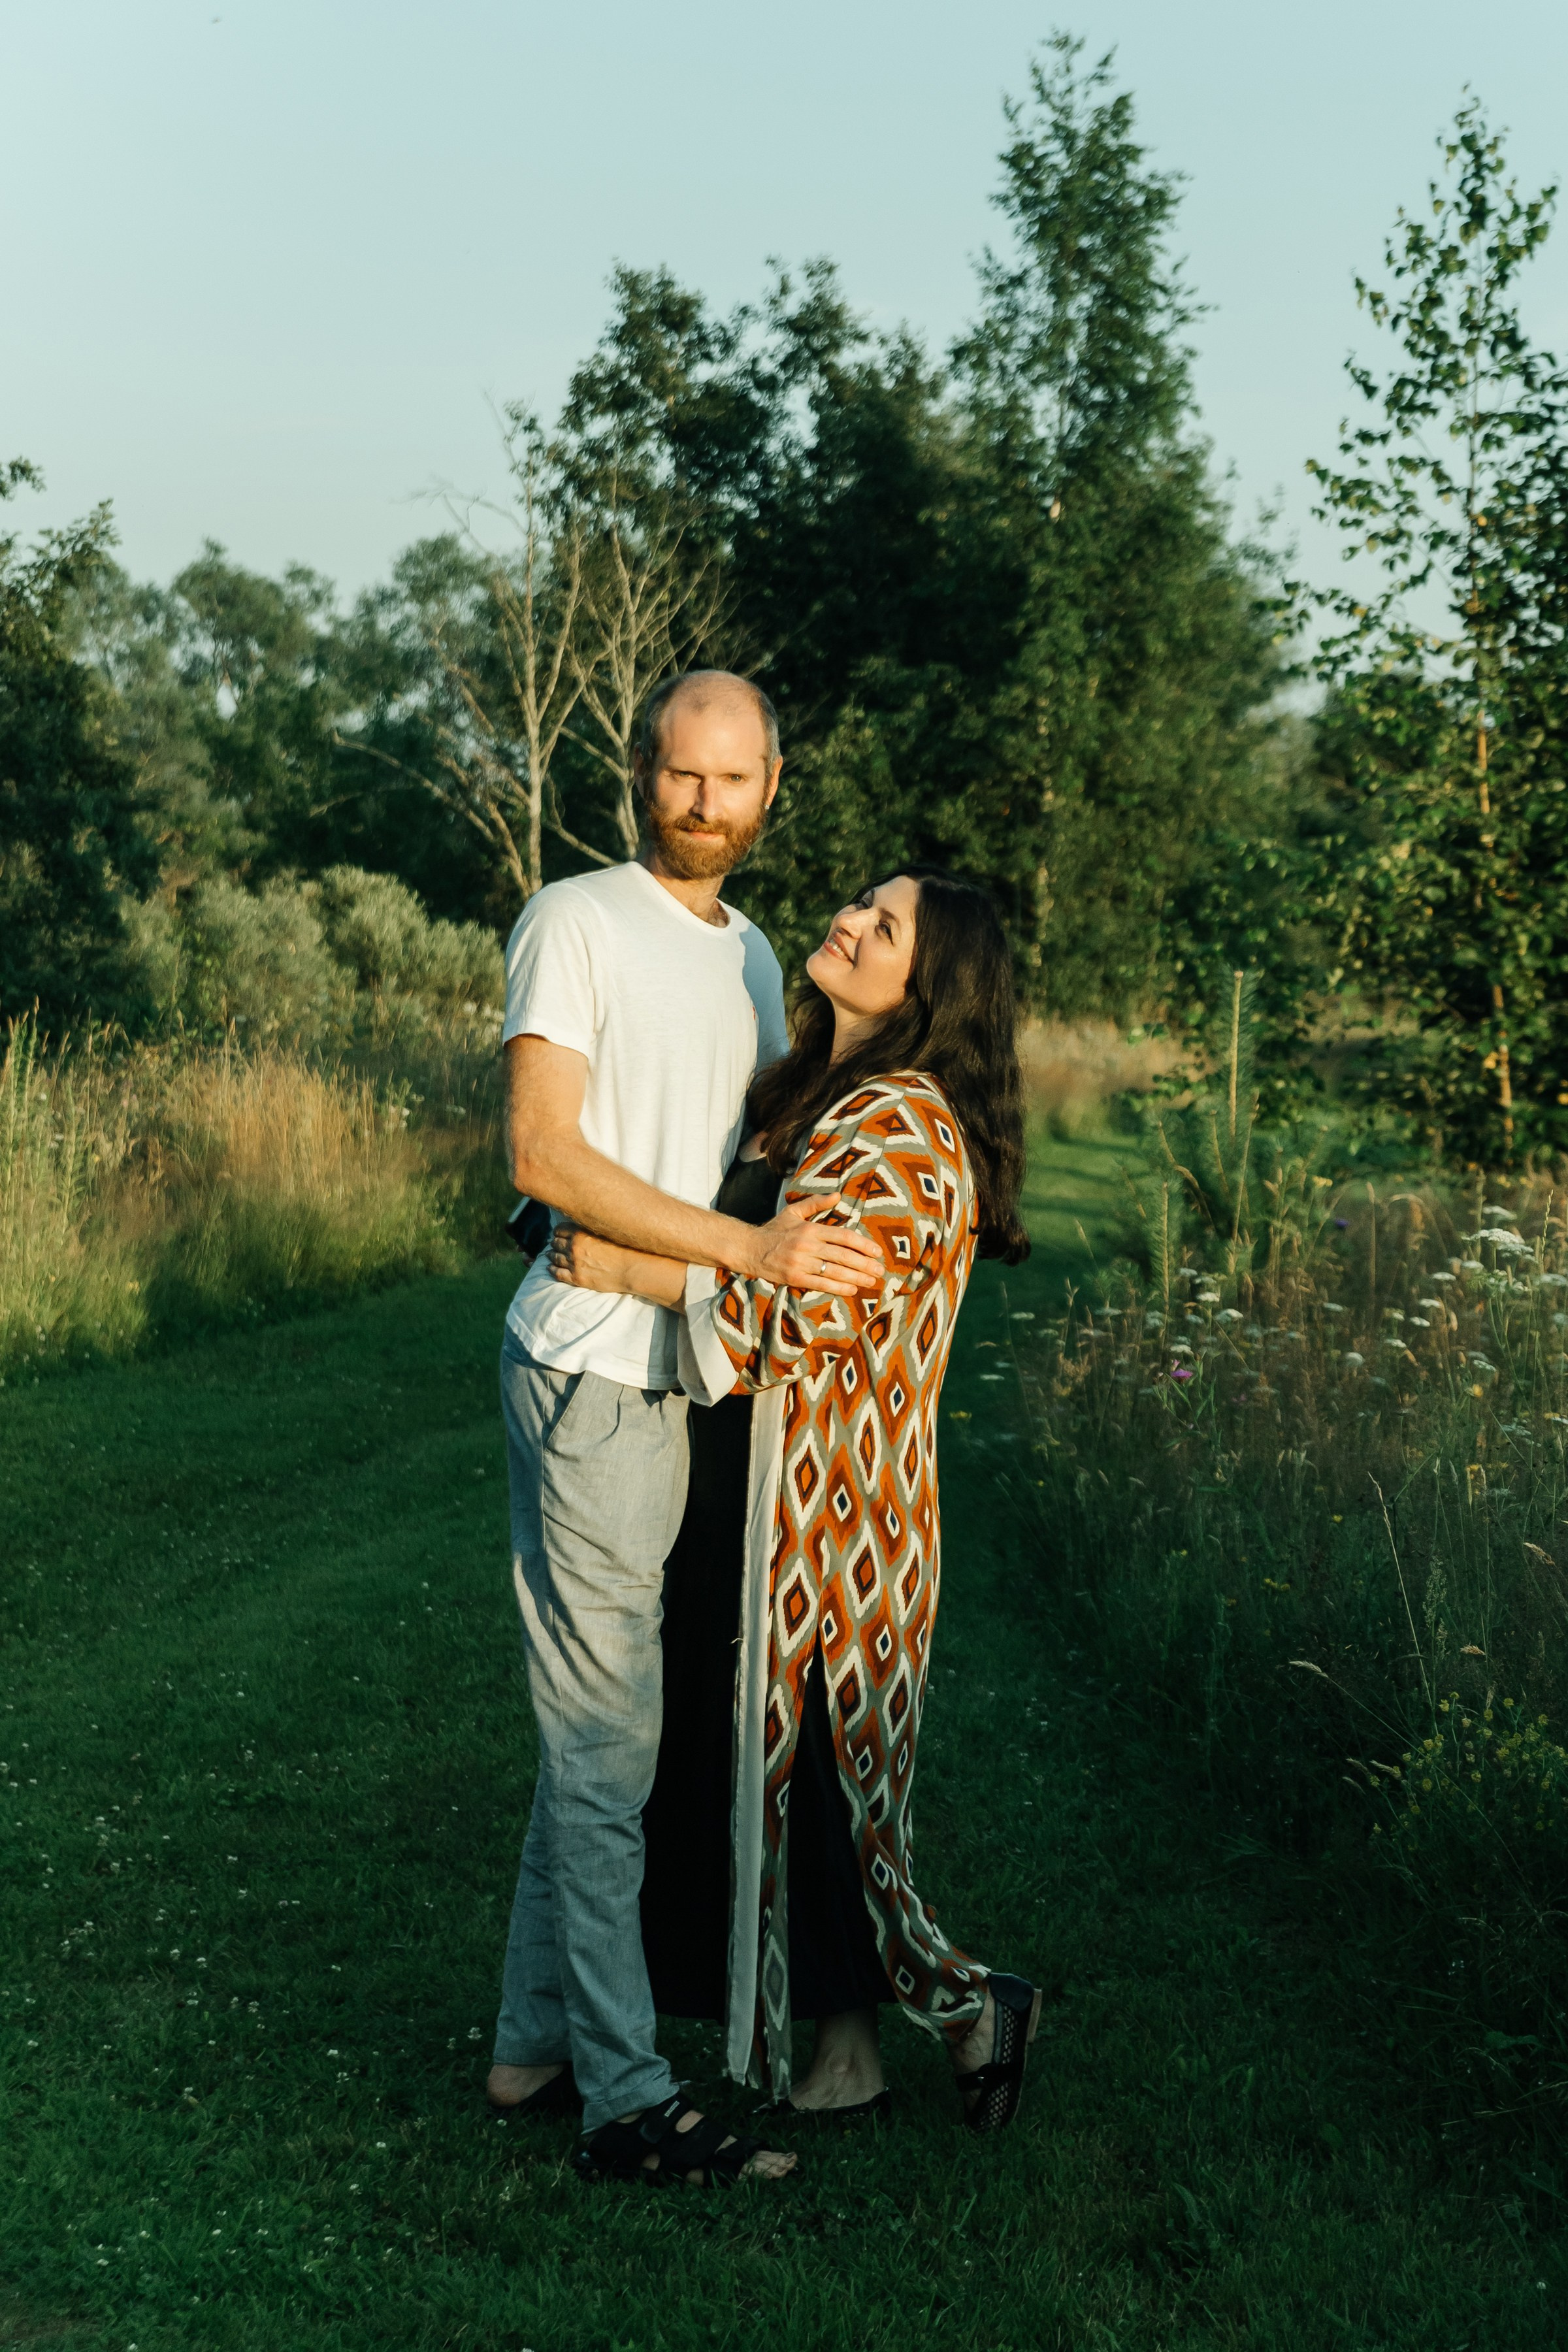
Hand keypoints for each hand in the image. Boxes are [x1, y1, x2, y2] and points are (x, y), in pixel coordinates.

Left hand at [548, 1220, 635, 1294]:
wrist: (631, 1269)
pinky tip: (551, 1268)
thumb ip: (591, 1230)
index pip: (560, 1229)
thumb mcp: (606, 1232)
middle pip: (556, 1243)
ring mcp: (574, 1263)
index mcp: (581, 1233)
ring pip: (555, 1257)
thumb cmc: (624, 1249)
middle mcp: (574, 1247)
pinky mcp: (577, 1278)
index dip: (559, 1232)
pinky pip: (558, 1273)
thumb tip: (583, 1228)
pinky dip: (552, 1270)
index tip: (559, 1234)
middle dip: (555, 1243)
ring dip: (551, 1255)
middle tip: (555, 1244)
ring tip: (550, 1255)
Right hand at [747, 1198, 883, 1295]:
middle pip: (843, 1256)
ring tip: (871, 1282)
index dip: (863, 1245)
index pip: (843, 1237)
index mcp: (810, 1229)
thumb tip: (838, 1195)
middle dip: (864, 1265)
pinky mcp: (794, 1278)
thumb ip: (816, 1204)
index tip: (876, 1252)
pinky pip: (821, 1285)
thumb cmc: (774, 1230)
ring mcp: (801, 1263)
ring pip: (834, 1272)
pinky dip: (838, 1288)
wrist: (749, 1249)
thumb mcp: (794, 1212)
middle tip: (880, 1271)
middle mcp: (807, 1246)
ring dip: (856, 1278)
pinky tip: (852, 1290)